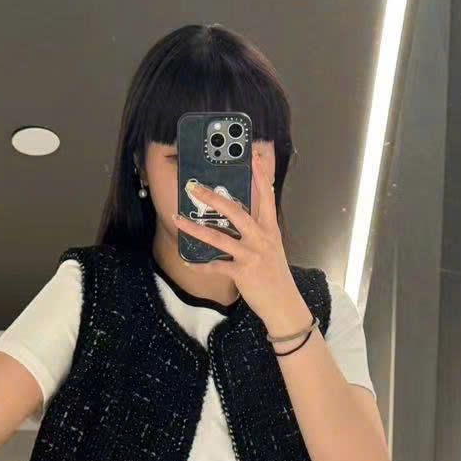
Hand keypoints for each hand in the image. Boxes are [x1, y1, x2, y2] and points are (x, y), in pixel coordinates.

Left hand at [174, 152, 304, 332]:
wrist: (284, 304)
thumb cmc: (276, 275)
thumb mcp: (272, 247)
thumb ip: (259, 231)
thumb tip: (242, 217)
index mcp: (270, 229)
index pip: (266, 196)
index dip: (259, 176)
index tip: (251, 156)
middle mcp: (261, 238)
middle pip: (235, 212)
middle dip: (212, 198)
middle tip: (193, 187)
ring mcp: (251, 255)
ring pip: (218, 238)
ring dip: (194, 229)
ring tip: (177, 219)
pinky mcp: (242, 272)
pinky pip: (215, 267)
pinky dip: (199, 266)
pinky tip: (188, 262)